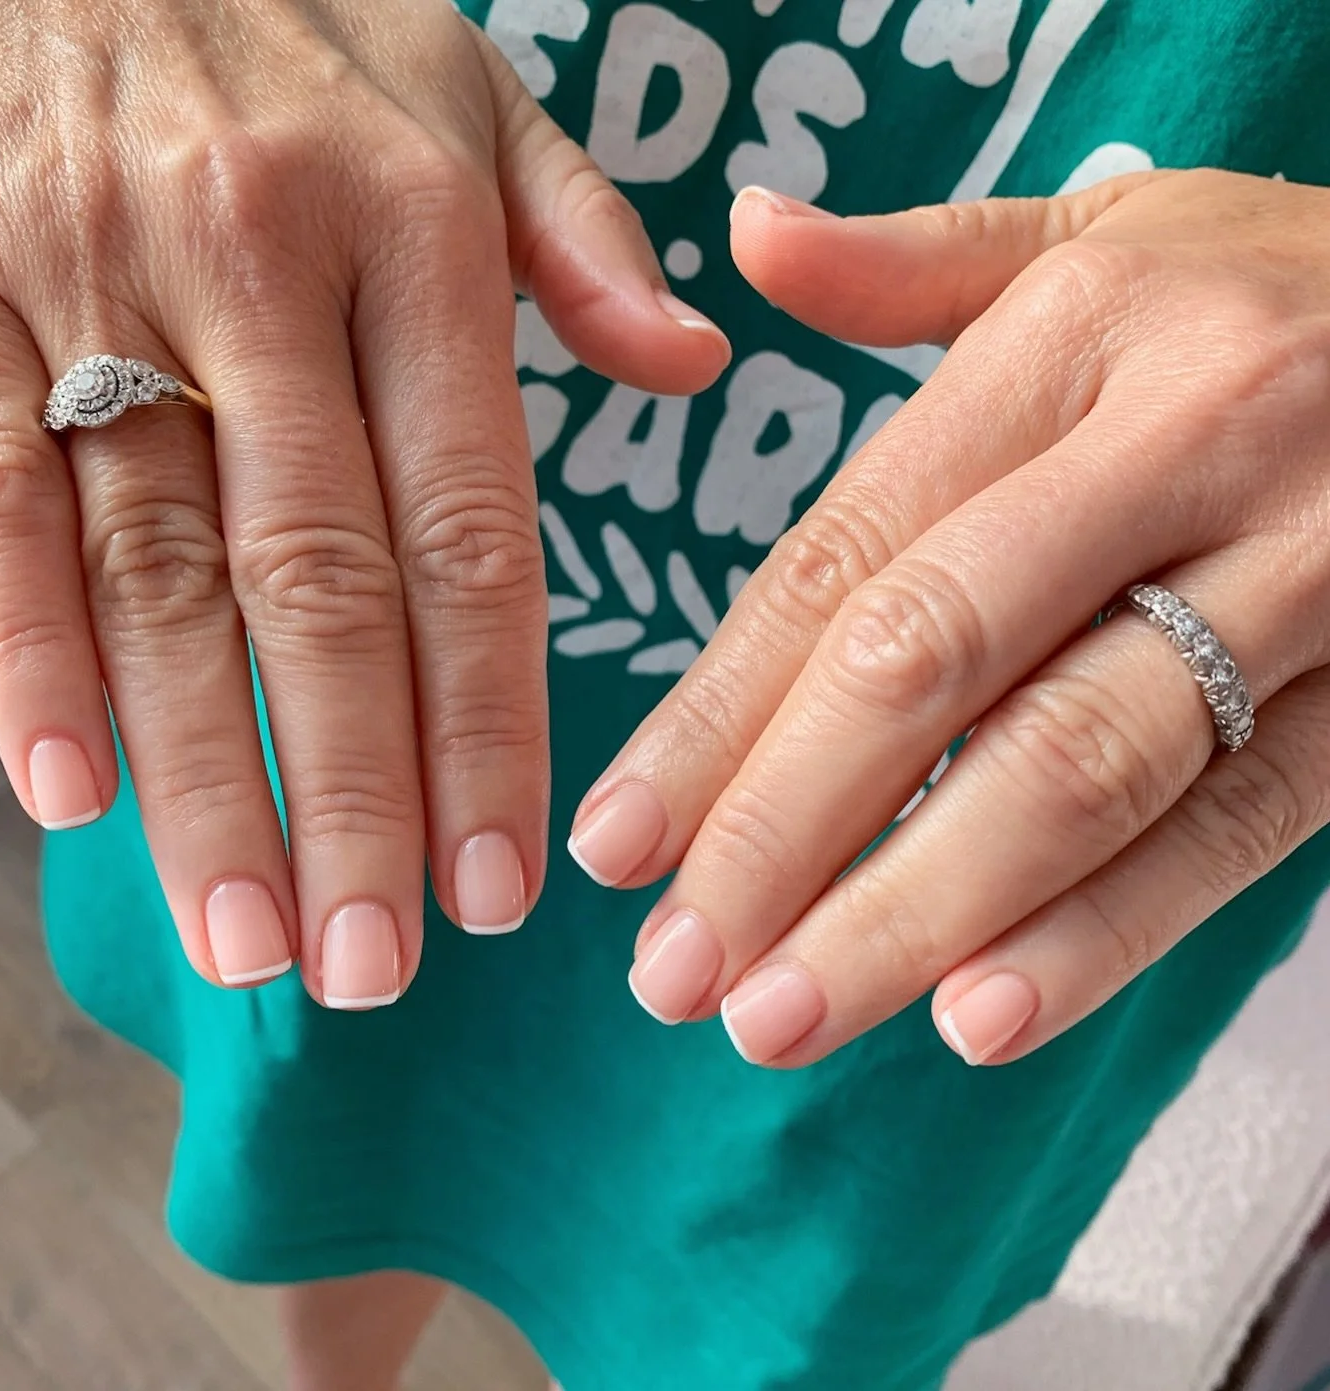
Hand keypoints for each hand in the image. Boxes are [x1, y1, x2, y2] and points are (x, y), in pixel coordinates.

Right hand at [0, 0, 728, 1003]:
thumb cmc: (298, 25)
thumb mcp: (469, 95)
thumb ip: (584, 240)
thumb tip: (694, 368)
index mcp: (412, 234)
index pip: (471, 529)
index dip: (489, 721)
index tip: (505, 883)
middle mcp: (259, 264)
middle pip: (318, 585)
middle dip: (352, 794)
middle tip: (378, 965)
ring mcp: (88, 275)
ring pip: (158, 570)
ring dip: (202, 776)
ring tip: (248, 935)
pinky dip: (26, 648)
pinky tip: (72, 794)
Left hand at [570, 170, 1329, 1065]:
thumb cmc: (1250, 289)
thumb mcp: (1089, 238)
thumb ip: (909, 262)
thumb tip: (749, 236)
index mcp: (1070, 340)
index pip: (846, 558)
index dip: (716, 712)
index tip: (618, 841)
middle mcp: (1181, 448)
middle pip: (932, 665)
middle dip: (781, 834)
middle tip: (670, 973)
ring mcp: (1300, 574)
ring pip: (1074, 766)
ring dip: (911, 912)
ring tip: (782, 1018)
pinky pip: (1233, 826)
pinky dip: (1103, 931)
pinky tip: (980, 1015)